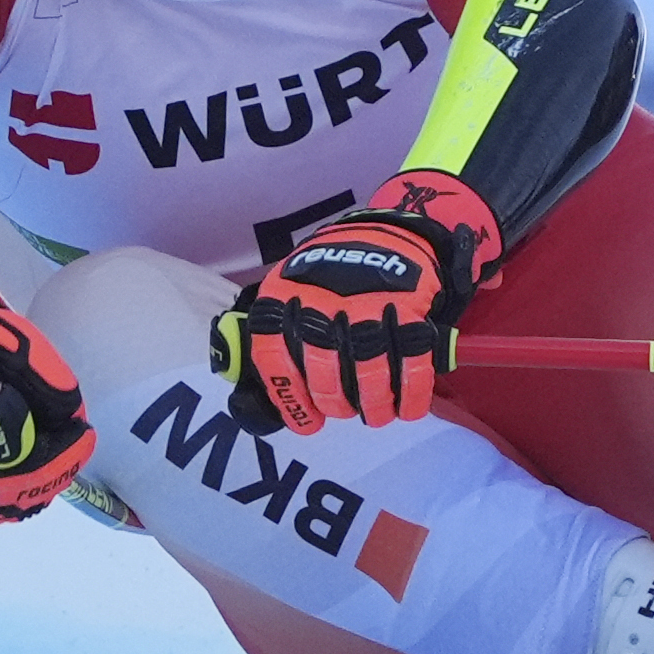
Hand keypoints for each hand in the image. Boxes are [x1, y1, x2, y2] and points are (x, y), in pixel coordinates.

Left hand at [213, 170, 501, 434]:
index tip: (307, 423)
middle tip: (344, 412)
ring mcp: (367, 303)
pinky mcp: (408, 306)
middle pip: (325, 370)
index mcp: (285, 295)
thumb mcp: (292, 287)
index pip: (274, 356)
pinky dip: (412, 391)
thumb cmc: (334, 273)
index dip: (290, 397)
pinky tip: (408, 408)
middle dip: (335, 403)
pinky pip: (411, 359)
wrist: (392, 230)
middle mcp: (322, 300)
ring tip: (376, 415)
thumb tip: (241, 378)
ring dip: (374, 403)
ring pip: (368, 370)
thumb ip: (274, 331)